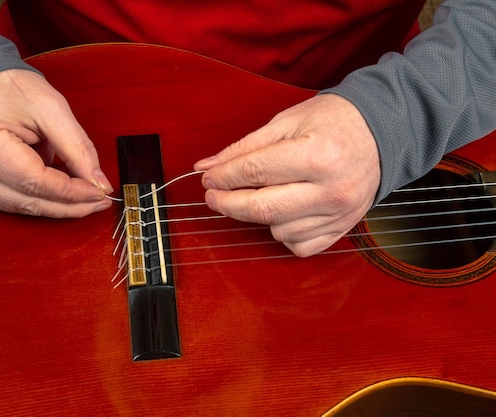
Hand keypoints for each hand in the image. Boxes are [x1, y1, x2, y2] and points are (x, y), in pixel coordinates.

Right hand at [0, 69, 112, 217]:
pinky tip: (54, 187)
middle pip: (29, 203)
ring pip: (21, 209)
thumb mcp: (50, 108)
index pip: (36, 183)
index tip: (100, 192)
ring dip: (55, 204)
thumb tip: (100, 184)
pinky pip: (9, 204)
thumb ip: (78, 148)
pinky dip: (36, 198)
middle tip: (99, 201)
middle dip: (69, 205)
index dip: (73, 193)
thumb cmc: (5, 88)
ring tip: (83, 192)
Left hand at [194, 94, 379, 256]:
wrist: (382, 133)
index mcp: (318, 155)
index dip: (223, 176)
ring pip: (276, 230)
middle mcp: (331, 189)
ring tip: (263, 193)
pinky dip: (283, 232)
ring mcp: (338, 214)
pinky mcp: (342, 229)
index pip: (254, 172)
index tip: (208, 176)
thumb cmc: (335, 122)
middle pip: (261, 208)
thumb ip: (245, 147)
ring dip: (258, 215)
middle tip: (214, 194)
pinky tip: (285, 211)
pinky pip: (298, 246)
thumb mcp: (287, 121)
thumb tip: (207, 167)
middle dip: (227, 203)